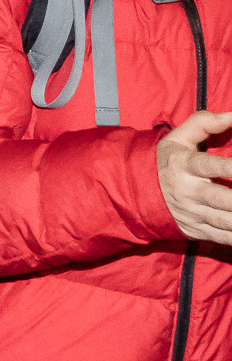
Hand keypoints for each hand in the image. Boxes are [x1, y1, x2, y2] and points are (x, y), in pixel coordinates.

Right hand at [157, 110, 231, 244]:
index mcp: (184, 165)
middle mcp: (187, 191)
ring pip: (225, 220)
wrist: (137, 190)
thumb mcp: (179, 137)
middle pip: (221, 198)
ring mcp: (192, 212)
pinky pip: (222, 237)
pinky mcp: (196, 229)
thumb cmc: (169, 160)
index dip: (230, 168)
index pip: (210, 166)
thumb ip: (206, 123)